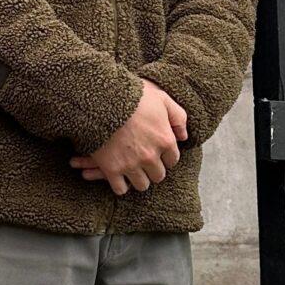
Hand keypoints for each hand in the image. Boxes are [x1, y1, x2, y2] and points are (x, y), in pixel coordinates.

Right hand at [71, 80, 189, 194]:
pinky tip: (118, 177)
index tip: (157, 152)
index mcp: (165, 140)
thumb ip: (178, 117)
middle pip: (158, 175)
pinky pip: (120, 188)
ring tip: (132, 171)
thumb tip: (184, 136)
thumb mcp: (161, 98)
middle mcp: (150, 156)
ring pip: (142, 185)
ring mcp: (131, 164)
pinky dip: (120, 185)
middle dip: (153, 169)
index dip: (165, 156)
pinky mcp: (112, 169)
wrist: (101, 99)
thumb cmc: (132, 96)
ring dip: (138, 179)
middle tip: (144, 162)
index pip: (172, 160)